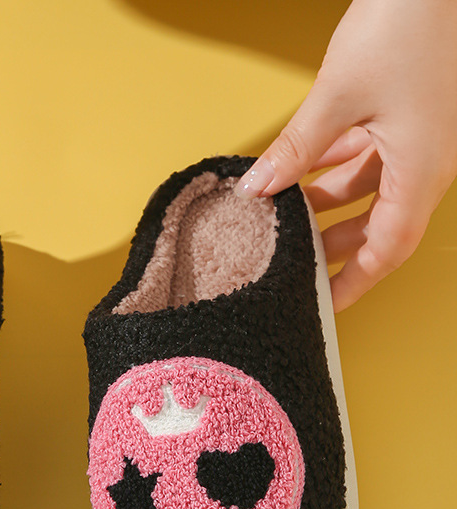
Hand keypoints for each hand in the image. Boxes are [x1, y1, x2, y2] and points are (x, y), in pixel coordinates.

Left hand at [235, 0, 456, 311]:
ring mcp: (418, 138)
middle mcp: (426, 161)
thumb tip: (257, 187)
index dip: (354, 282)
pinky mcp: (406, 115)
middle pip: (377, 225)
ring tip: (282, 215)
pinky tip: (298, 167)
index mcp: (422, 170)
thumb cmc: (408, 25)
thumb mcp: (337, 97)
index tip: (325, 305)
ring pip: (369, 189)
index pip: (387, 249)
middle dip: (334, 246)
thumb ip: (295, 149)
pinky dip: (333, 164)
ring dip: (326, 203)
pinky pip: (368, 155)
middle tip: (292, 263)